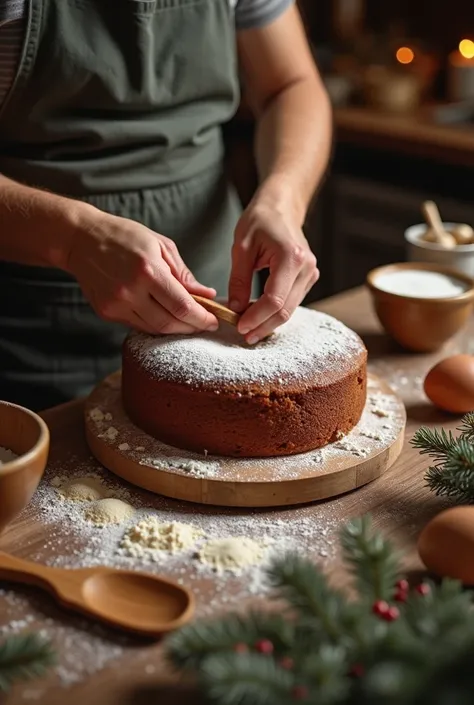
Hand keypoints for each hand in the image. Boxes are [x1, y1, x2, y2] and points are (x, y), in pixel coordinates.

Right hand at [65, 208, 218, 334]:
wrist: (81, 239)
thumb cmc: (124, 236)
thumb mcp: (160, 245)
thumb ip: (183, 274)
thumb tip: (206, 294)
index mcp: (148, 270)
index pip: (182, 306)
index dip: (202, 318)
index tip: (214, 321)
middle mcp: (131, 291)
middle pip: (170, 323)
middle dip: (191, 327)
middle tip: (204, 324)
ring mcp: (117, 304)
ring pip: (154, 329)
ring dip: (175, 329)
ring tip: (187, 322)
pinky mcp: (106, 312)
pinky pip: (138, 325)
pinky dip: (155, 324)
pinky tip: (164, 316)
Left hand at [228, 193, 318, 343]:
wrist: (281, 208)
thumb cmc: (260, 220)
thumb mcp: (242, 247)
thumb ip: (239, 280)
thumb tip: (236, 309)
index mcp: (292, 257)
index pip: (275, 299)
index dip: (256, 317)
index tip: (239, 326)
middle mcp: (307, 268)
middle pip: (285, 310)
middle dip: (262, 326)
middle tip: (243, 336)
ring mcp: (310, 275)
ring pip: (289, 310)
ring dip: (268, 322)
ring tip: (247, 329)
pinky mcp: (308, 279)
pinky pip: (291, 302)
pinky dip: (274, 312)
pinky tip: (258, 316)